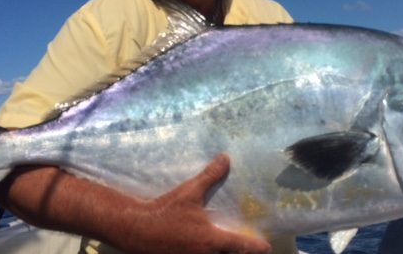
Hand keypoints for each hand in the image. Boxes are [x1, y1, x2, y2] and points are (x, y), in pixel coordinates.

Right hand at [115, 154, 271, 253]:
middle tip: (243, 246)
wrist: (135, 229)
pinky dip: (203, 253)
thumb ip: (210, 176)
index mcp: (211, 241)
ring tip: (223, 247)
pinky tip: (200, 247)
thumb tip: (225, 159)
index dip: (256, 246)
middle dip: (238, 253)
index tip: (266, 246)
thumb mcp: (189, 192)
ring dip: (220, 253)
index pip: (241, 246)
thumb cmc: (166, 210)